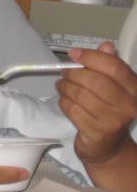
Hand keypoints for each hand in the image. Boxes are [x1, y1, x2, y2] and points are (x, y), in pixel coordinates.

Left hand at [57, 42, 136, 162]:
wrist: (108, 146)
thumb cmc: (109, 110)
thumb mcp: (114, 86)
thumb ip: (109, 66)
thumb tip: (105, 46)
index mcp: (135, 89)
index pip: (114, 67)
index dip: (91, 57)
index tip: (74, 53)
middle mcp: (128, 105)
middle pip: (96, 81)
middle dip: (75, 74)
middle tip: (64, 72)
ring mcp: (113, 121)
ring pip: (81, 96)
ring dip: (65, 87)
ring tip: (61, 85)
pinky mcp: (96, 133)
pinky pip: (73, 110)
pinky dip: (64, 102)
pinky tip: (64, 99)